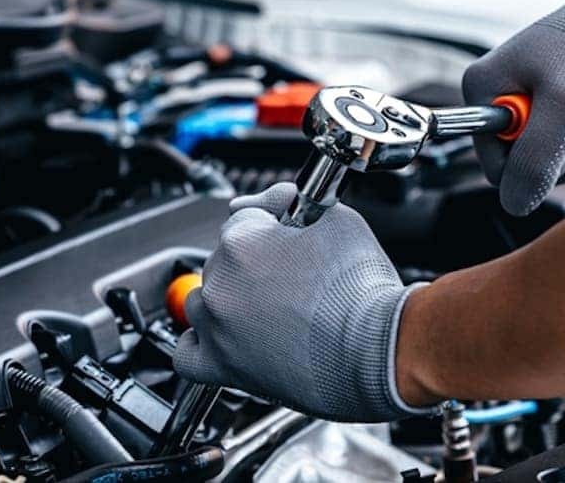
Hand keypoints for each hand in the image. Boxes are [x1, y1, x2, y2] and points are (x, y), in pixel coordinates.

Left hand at [173, 183, 438, 421]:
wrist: (378, 350)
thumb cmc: (363, 290)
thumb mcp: (337, 219)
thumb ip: (293, 200)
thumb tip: (277, 198)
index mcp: (241, 241)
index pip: (242, 219)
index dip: (270, 227)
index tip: (287, 236)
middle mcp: (220, 282)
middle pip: (222, 261)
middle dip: (253, 266)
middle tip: (292, 280)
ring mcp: (217, 326)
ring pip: (203, 303)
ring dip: (228, 302)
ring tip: (269, 311)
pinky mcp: (222, 367)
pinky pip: (187, 355)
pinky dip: (199, 344)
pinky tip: (222, 339)